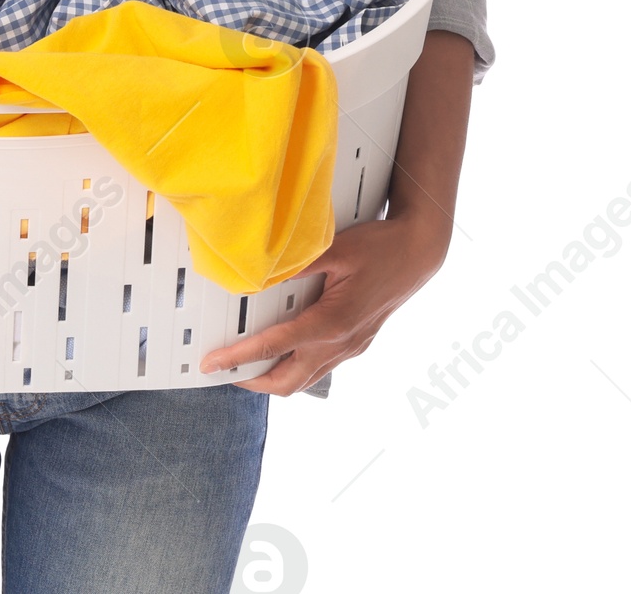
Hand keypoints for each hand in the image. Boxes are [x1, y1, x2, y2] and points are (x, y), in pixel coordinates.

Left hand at [199, 212, 448, 393]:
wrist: (418, 254)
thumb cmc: (379, 248)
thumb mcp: (335, 249)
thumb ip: (296, 264)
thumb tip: (259, 274)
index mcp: (332, 322)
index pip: (274, 347)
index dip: (238, 358)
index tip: (212, 364)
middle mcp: (341, 344)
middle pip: (287, 381)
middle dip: (251, 381)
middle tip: (224, 369)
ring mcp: (350, 348)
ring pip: (304, 379)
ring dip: (273, 377)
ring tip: (246, 363)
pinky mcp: (356, 344)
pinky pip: (319, 367)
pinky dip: (294, 366)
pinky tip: (283, 350)